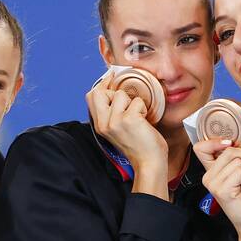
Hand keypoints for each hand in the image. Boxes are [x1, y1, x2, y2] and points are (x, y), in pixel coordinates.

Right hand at [86, 80, 167, 194]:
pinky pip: (137, 101)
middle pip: (99, 92)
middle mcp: (104, 123)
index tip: (110, 77)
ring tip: (138, 118)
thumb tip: (114, 92)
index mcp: (100, 126)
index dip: (101, 84)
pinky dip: (143, 109)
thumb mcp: (118, 130)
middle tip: (126, 101)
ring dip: (133, 103)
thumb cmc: (139, 147)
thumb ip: (112, 114)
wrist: (148, 163)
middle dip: (114, 91)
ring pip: (120, 94)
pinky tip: (144, 123)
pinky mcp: (128, 119)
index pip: (91, 97)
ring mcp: (114, 121)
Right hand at [195, 138, 240, 240]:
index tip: (232, 145)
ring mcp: (212, 184)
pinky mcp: (221, 190)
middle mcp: (208, 177)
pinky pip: (240, 171)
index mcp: (211, 171)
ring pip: (237, 160)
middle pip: (228, 150)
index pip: (201, 147)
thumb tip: (236, 144)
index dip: (217, 141)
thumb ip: (235, 158)